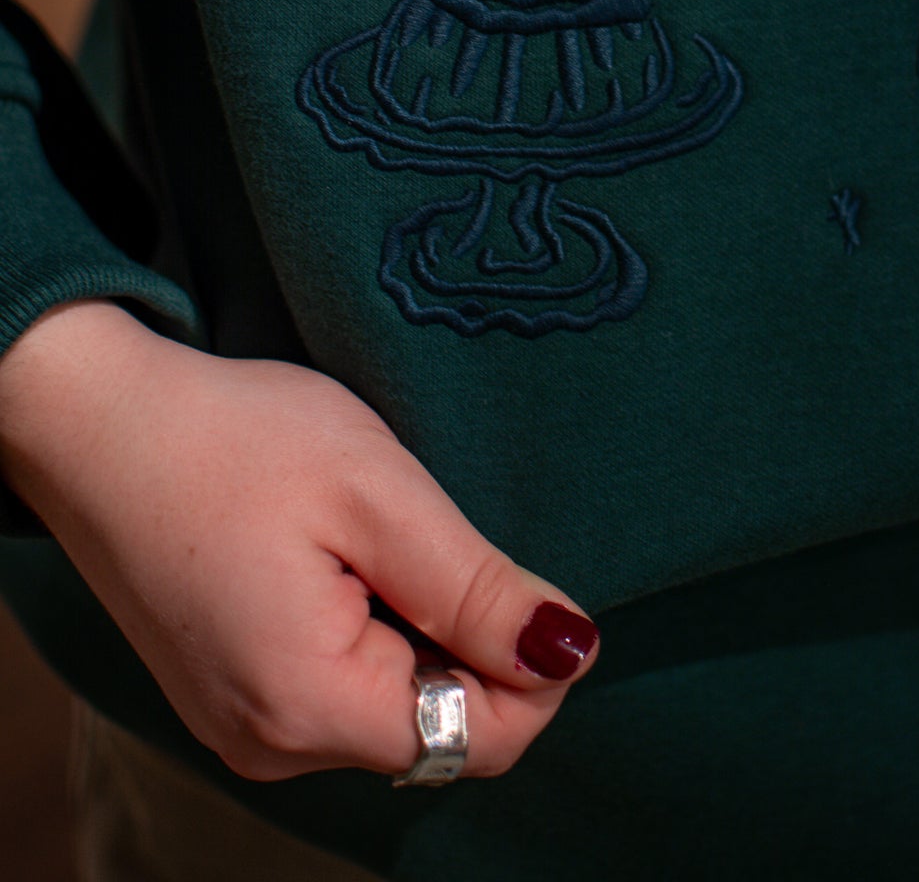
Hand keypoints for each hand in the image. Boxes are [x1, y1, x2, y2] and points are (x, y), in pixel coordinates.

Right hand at [0, 301, 597, 780]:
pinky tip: (330, 554)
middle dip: (463, 637)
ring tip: (359, 534)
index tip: (503, 565)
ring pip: (393, 705)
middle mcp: (273, 746)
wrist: (98, 419)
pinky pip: (341, 688)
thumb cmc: (234, 438)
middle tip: (411, 531)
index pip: (484, 742)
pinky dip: (367, 627)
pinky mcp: (231, 694)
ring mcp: (244, 726)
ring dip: (414, 626)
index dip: (530, 663)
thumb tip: (573, 653)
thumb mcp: (376, 493)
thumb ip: (478, 587)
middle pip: (441, 729)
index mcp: (311, 707)